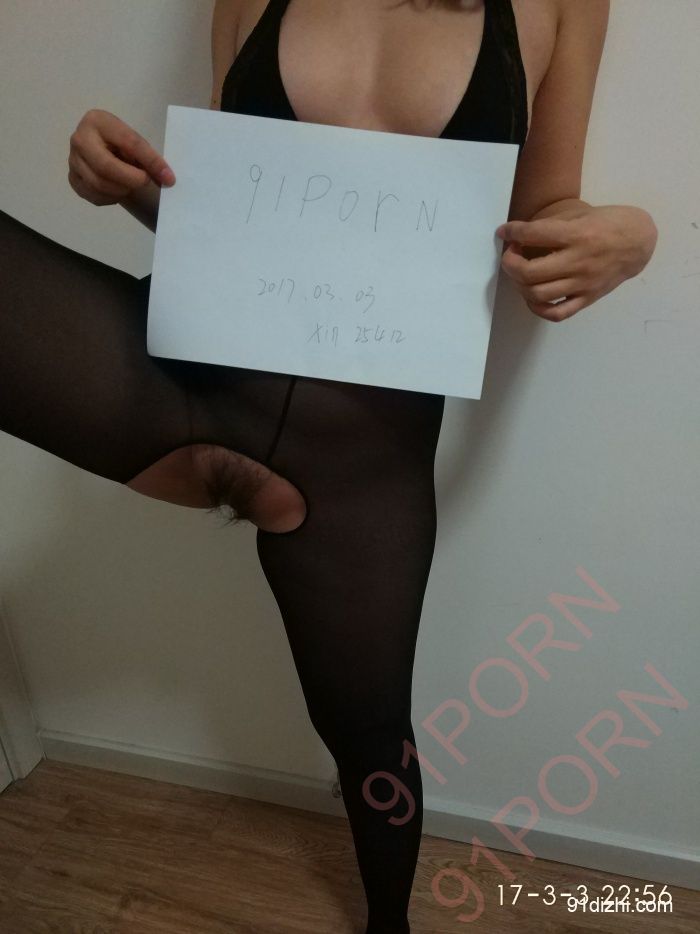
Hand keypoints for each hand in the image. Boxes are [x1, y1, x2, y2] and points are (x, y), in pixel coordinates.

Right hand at [68, 109, 175, 206]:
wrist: (100, 149)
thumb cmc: (120, 145)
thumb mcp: (135, 144)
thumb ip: (149, 158)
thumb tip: (168, 179)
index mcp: (98, 121)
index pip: (129, 143)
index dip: (151, 162)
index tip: (169, 178)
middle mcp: (79, 139)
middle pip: (106, 167)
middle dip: (131, 180)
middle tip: (144, 182)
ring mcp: (72, 160)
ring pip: (99, 184)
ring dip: (121, 190)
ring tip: (129, 185)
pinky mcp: (72, 179)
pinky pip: (93, 195)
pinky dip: (110, 198)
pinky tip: (117, 190)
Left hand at [495, 205, 657, 321]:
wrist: (639, 243)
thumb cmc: (608, 224)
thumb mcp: (582, 215)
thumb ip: (552, 225)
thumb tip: (520, 235)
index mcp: (577, 235)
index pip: (533, 234)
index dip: (512, 232)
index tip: (504, 232)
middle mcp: (578, 262)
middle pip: (529, 272)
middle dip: (510, 263)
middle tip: (511, 255)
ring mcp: (583, 284)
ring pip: (538, 295)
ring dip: (520, 285)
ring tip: (521, 273)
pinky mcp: (587, 299)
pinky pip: (557, 313)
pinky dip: (538, 308)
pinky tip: (533, 296)